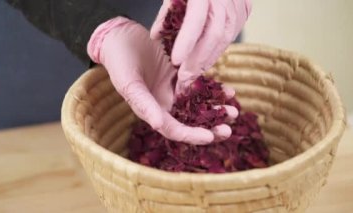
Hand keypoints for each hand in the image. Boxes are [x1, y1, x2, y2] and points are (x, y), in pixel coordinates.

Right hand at [87, 17, 237, 144]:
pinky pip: (202, 86)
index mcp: (151, 110)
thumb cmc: (119, 60)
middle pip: (190, 122)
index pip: (173, 130)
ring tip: (233, 110)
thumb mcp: (128, 82)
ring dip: (216, 110)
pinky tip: (228, 91)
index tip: (210, 136)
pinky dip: (215, 90)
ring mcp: (175, 89)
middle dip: (210, 128)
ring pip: (199, 106)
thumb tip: (158, 125)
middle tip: (228, 129)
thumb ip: (142, 103)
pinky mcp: (183, 75)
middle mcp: (165, 103)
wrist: (121, 37)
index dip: (191, 135)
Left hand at [151, 0, 251, 92]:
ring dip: (209, 58)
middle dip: (199, 60)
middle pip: (215, 34)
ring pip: (226, 37)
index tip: (176, 62)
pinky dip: (219, 48)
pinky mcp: (245, 7)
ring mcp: (239, 1)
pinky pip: (233, 33)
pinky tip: (207, 58)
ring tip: (194, 73)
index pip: (197, 19)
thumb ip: (166, 12)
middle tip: (185, 78)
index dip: (187, 43)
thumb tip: (157, 37)